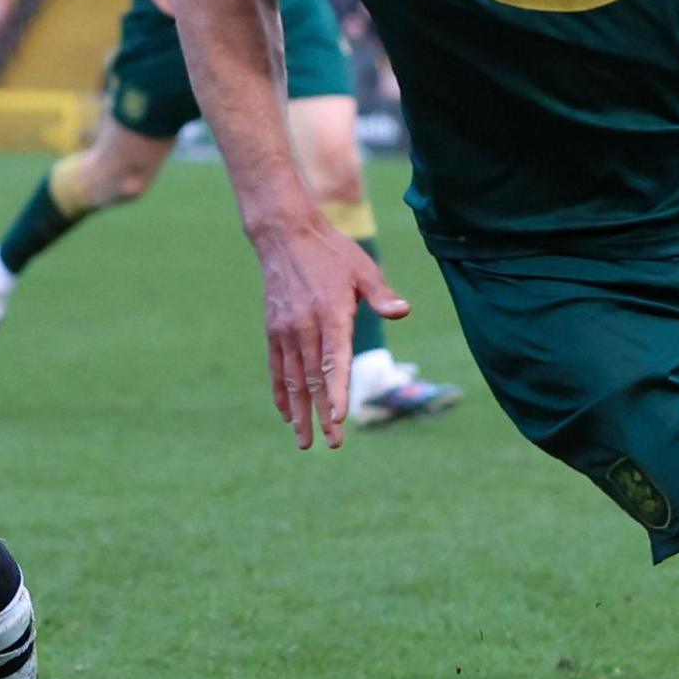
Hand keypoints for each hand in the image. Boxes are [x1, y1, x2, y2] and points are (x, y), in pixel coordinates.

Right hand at [252, 217, 405, 449]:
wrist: (285, 235)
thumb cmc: (332, 252)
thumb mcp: (363, 268)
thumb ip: (381, 294)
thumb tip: (404, 311)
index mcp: (331, 314)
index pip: (335, 360)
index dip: (336, 391)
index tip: (338, 418)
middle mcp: (305, 327)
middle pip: (314, 378)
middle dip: (322, 414)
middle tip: (331, 444)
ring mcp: (286, 331)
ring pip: (293, 379)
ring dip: (299, 412)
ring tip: (304, 441)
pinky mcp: (274, 331)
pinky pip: (277, 368)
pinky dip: (281, 392)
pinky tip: (286, 414)